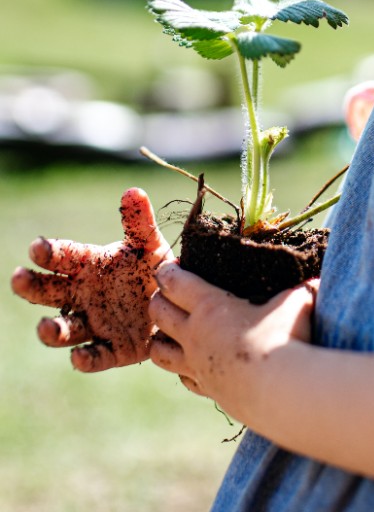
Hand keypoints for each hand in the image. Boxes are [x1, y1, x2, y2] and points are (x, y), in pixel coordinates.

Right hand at [10, 187, 173, 371]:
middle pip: (49, 292)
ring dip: (52, 331)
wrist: (178, 304)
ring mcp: (95, 324)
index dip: (50, 251)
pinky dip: (85, 359)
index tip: (38, 247)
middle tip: (19, 278)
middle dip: (32, 286)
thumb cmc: (154, 270)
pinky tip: (80, 357)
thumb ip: (139, 222)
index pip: (63, 257)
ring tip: (47, 327)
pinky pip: (95, 357)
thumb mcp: (150, 245)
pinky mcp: (113, 350)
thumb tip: (133, 191)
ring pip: (64, 330)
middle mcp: (84, 296)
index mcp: (90, 267)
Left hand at [149, 262, 316, 414]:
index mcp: (211, 306)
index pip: (175, 283)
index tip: (169, 266)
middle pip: (158, 313)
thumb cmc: (287, 337)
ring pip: (159, 352)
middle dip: (158, 300)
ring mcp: (198, 366)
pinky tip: (194, 365)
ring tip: (169, 332)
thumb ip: (301, 288)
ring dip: (159, 338)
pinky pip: (183, 378)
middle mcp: (196, 336)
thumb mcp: (298, 300)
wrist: (282, 392)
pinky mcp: (209, 391)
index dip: (168, 272)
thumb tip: (318, 278)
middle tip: (167, 293)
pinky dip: (182, 369)